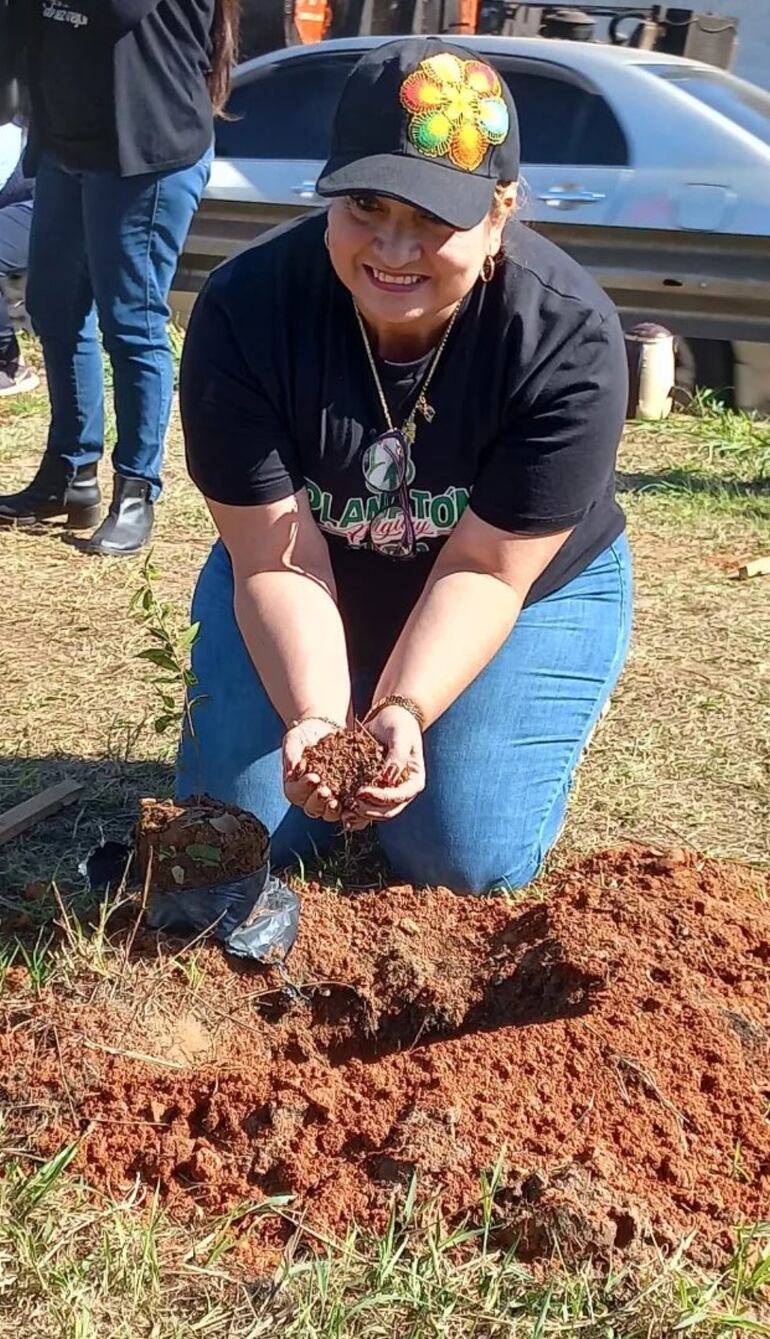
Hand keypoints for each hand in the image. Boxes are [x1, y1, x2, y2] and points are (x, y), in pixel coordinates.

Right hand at [283, 717, 342, 821]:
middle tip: (325, 791)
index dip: (303, 788)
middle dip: (318, 801)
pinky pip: (347, 808)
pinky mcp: (345, 796)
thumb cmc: (306, 734)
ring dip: (332, 810)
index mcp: (295, 785)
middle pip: (312, 808)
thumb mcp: (294, 739)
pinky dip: (350, 809)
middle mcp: (310, 796)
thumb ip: (290, 753)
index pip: (295, 793)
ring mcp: (328, 798)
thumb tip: (291, 771)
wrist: (326, 728)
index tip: (313, 778)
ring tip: (336, 802)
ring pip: (328, 813)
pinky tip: (354, 802)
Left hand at [344, 704, 425, 828]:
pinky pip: (365, 804)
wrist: (388, 717)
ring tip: (344, 811)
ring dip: (360, 815)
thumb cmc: (398, 724)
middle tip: (351, 804)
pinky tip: (340, 807)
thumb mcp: (400, 736)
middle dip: (369, 810)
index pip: (399, 796)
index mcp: (414, 781)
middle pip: (388, 810)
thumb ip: (397, 755)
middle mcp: (402, 791)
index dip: (381, 798)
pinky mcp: (373, 789)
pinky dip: (353, 808)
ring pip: (376, 812)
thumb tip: (388, 779)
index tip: (362, 792)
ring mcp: (387, 792)